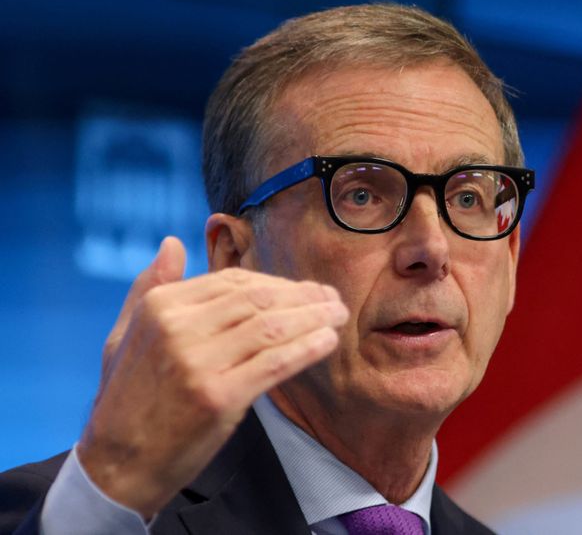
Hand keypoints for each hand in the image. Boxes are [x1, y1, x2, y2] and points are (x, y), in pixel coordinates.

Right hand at [77, 237, 347, 517]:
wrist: (117, 465)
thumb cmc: (127, 399)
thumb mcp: (125, 334)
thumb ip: (151, 286)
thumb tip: (172, 242)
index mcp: (160, 306)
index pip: (232, 281)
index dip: (275, 283)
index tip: (302, 290)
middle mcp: (178, 328)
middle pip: (258, 300)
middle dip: (302, 297)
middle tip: (332, 298)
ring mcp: (198, 362)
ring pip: (272, 327)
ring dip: (313, 318)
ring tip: (338, 315)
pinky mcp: (219, 397)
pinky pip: (275, 363)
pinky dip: (307, 349)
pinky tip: (327, 342)